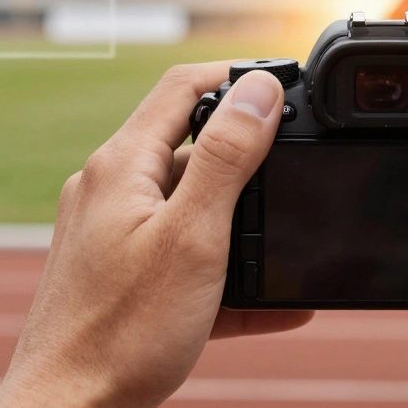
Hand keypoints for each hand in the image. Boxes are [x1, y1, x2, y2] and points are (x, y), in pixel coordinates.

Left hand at [0, 64, 312, 407]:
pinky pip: (184, 257)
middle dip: (250, 155)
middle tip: (298, 168)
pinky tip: (272, 301)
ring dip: (243, 221)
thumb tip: (259, 90)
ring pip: (192, 206)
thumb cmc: (121, 333)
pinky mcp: (118, 277)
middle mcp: (109, 190)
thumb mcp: (194, 236)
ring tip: (287, 246)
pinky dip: (227, 271)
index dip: (238, 74)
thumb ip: (229, 158)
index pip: (183, 86)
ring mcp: (111, 235)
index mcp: (122, 166)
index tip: (287, 85)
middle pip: (191, 145)